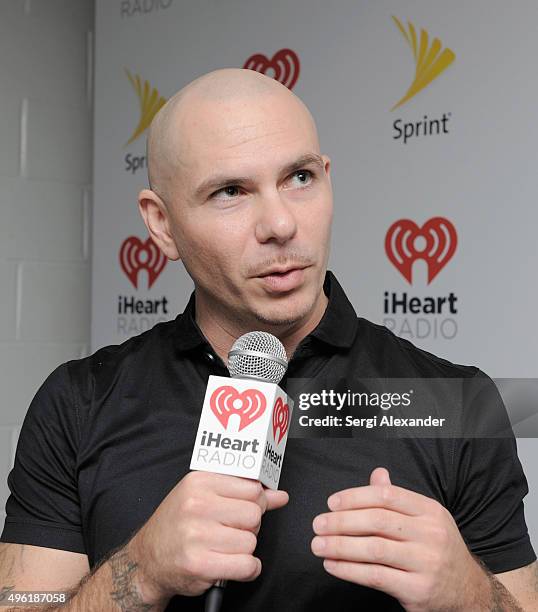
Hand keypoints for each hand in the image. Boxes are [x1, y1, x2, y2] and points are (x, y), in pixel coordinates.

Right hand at [129, 471, 288, 602]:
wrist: (147, 560)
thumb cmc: (179, 524)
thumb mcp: (205, 497)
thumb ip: (243, 493)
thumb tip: (279, 496)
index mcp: (199, 482)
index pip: (252, 488)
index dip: (256, 502)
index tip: (246, 509)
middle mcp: (196, 505)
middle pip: (254, 515)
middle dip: (249, 527)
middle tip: (231, 531)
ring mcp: (196, 535)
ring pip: (251, 541)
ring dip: (244, 550)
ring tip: (224, 548)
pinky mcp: (199, 564)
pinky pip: (247, 565)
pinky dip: (246, 569)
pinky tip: (232, 565)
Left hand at [311, 467, 488, 611]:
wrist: (468, 591)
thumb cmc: (438, 549)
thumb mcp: (426, 519)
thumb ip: (398, 498)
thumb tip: (377, 474)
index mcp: (430, 511)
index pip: (387, 496)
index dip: (356, 497)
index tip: (332, 502)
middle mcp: (431, 534)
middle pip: (377, 521)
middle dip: (342, 521)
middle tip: (318, 524)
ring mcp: (426, 563)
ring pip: (374, 549)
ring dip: (340, 546)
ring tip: (318, 544)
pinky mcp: (418, 590)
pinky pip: (375, 576)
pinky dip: (349, 570)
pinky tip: (332, 565)